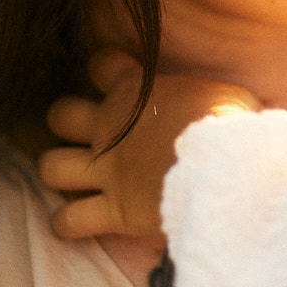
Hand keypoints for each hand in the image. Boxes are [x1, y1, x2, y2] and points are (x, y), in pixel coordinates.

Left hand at [38, 48, 259, 241]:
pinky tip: (78, 223)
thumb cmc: (236, 125)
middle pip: (60, 115)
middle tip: (91, 137)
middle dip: (66, 125)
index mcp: (138, 89)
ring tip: (76, 180)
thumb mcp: (225, 95)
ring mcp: (108, 170)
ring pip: (50, 166)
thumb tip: (229, 105)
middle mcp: (111, 126)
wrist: (231, 167)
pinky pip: (69, 221)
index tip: (119, 81)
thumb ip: (206, 99)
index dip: (105, 71)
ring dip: (58, 172)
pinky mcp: (115, 211)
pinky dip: (67, 223)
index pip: (101, 63)